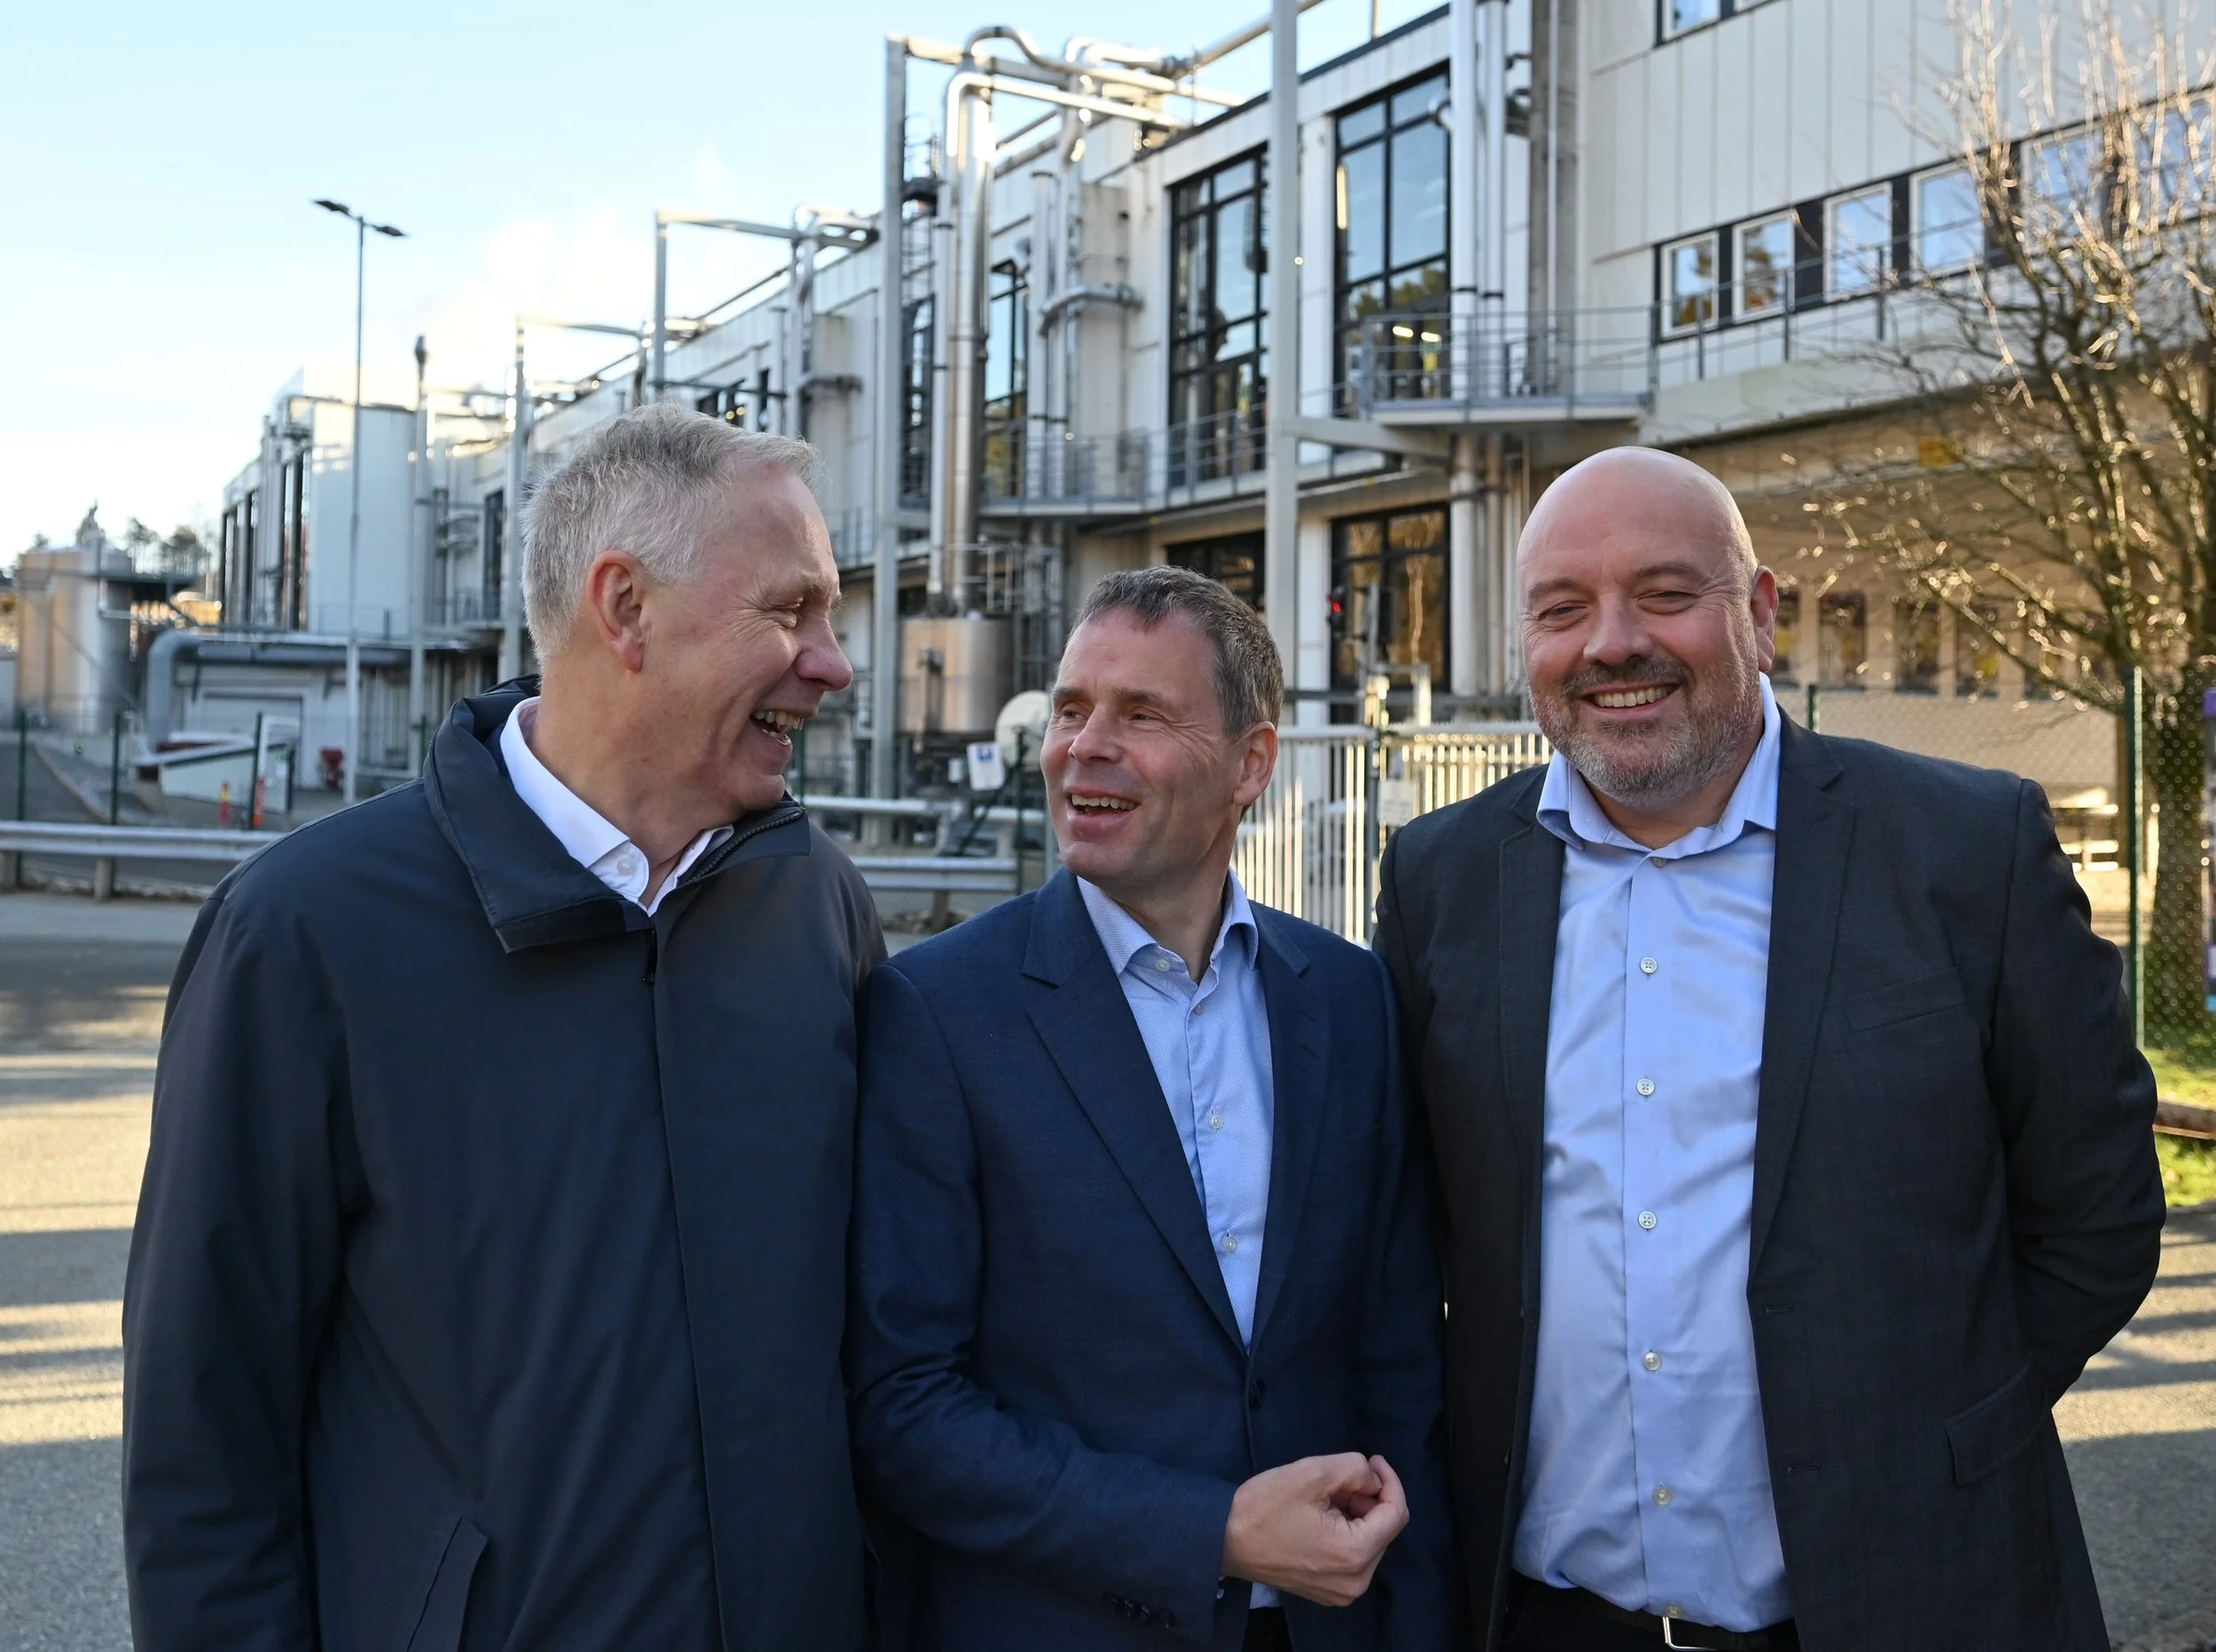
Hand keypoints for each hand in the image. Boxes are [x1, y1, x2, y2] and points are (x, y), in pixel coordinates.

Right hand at [1220, 1453, 1409, 1607]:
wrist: (1223, 1540)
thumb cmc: (1263, 1507)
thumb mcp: (1312, 1473)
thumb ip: (1354, 1469)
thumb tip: (1373, 1480)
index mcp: (1355, 1554)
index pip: (1396, 1513)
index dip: (1390, 1480)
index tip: (1372, 1460)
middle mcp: (1356, 1581)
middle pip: (1383, 1529)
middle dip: (1368, 1497)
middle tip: (1338, 1479)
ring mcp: (1342, 1592)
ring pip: (1369, 1541)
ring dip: (1356, 1513)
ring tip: (1325, 1496)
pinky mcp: (1328, 1592)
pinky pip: (1352, 1557)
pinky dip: (1346, 1532)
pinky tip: (1321, 1517)